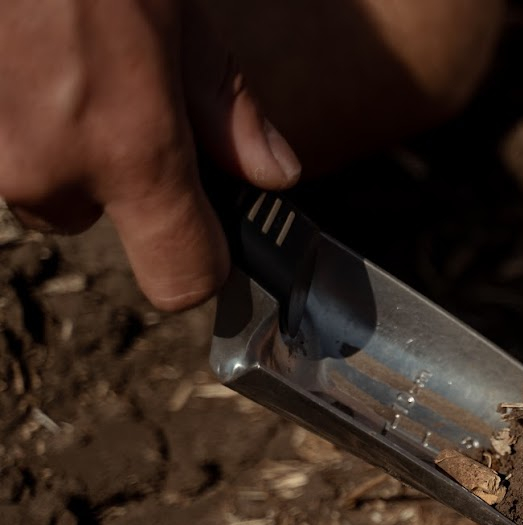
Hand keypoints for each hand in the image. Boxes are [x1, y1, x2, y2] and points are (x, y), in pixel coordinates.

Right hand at [0, 0, 299, 309]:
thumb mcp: (182, 16)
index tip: (210, 236)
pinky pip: (0, 146)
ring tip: (67, 58)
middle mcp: (46, 169)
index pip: (182, 280)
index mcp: (129, 151)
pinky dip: (16, 112)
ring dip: (57, 142)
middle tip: (121, 91)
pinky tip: (30, 56)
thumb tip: (273, 172)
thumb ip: (228, 110)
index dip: (202, 262)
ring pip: (38, 182)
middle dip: (115, 177)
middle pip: (96, 222)